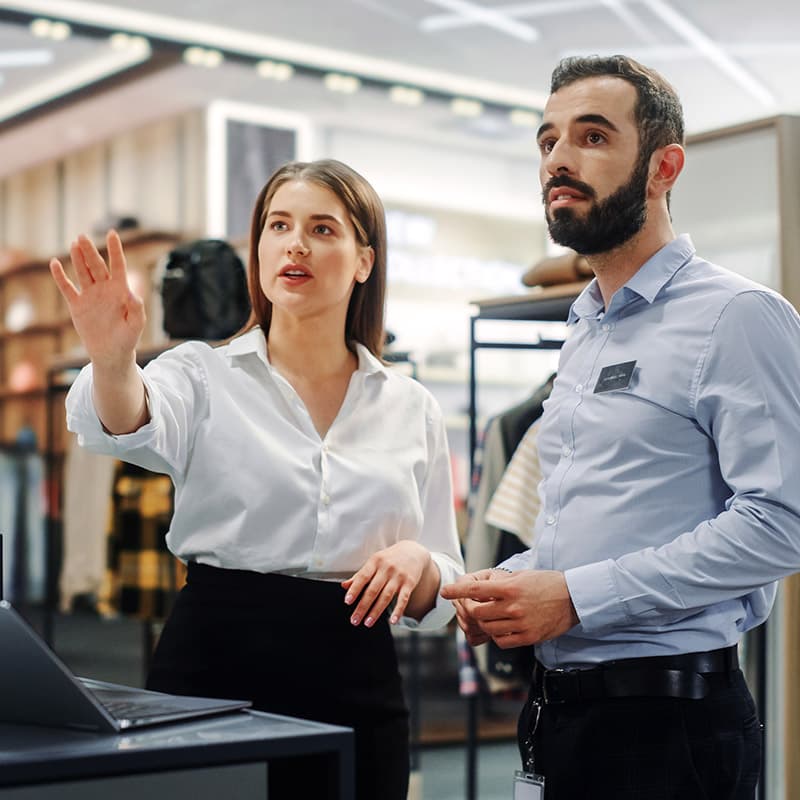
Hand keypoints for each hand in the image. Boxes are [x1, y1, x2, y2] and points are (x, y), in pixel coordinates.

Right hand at [49, 230, 144, 368]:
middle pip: (97, 266)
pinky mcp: (76, 305)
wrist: (111, 353)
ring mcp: (90, 295)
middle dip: (90, 252)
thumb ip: (136, 310)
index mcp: (120, 291)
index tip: (113, 233)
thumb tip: (134, 295)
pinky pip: (67, 288)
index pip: (118, 266)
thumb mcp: (135, 326)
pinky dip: (60, 277)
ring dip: (78, 259)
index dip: (115, 250)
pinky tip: (55, 264)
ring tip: (74, 244)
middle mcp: (104, 289)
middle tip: (82, 237)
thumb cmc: (127, 338)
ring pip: (83, 272)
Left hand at [342, 540, 431, 626]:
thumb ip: (360, 575)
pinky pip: (404, 599)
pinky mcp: (409, 583)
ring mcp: (398, 576)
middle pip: (373, 590)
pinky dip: (398, 610)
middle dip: (362, 606)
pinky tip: (392, 621)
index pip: (363, 577)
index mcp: (375, 562)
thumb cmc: (389, 559)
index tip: (347, 601)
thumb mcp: (374, 562)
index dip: (354, 589)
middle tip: (354, 620)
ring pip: (386, 596)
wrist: (413, 551)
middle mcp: (387, 568)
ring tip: (367, 623)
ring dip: (376, 611)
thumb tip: (344, 586)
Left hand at [440, 569, 578, 647]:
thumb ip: (501, 584)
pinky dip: (497, 636)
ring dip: (485, 624)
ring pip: (488, 628)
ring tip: (491, 617)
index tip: (445, 592)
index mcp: (510, 587)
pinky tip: (502, 627)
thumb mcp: (522, 575)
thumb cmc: (547, 583)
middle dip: (471, 610)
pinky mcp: (528, 637)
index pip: (476, 590)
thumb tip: (480, 589)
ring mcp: (520, 623)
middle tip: (472, 607)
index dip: (457, 590)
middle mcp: (513, 606)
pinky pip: (502, 641)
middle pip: (477, 613)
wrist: (574, 598)